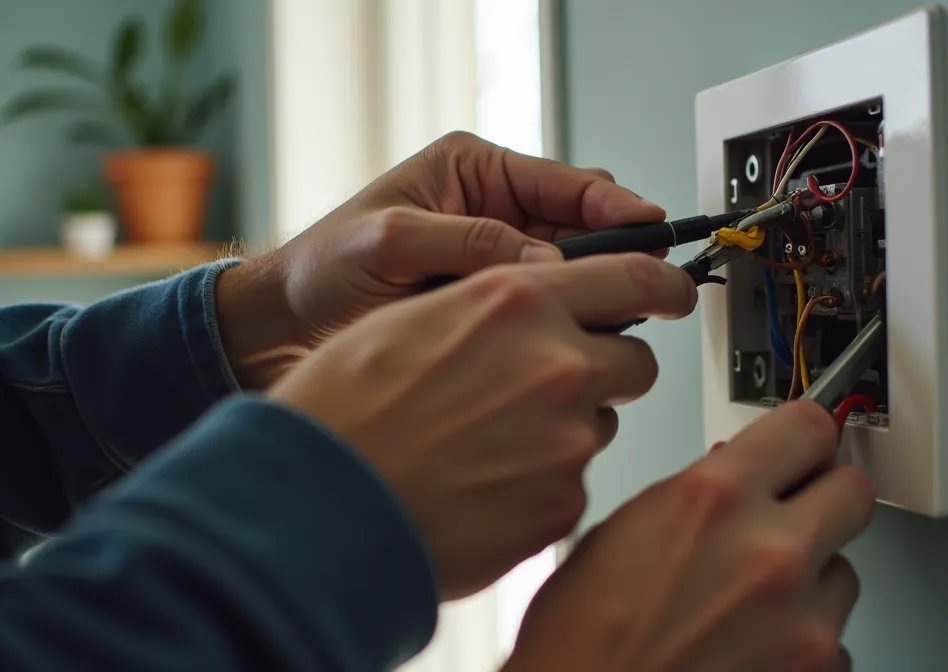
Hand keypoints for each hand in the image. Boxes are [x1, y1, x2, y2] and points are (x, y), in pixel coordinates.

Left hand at [217, 131, 664, 387]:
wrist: (288, 325)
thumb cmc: (326, 266)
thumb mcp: (393, 240)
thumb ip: (470, 243)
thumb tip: (544, 259)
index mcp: (476, 173)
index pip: (567, 183)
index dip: (615, 208)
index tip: (650, 229)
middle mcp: (497, 212)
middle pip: (586, 227)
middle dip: (615, 254)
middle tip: (641, 284)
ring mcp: (500, 262)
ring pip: (574, 274)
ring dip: (592, 294)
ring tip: (608, 318)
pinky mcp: (494, 307)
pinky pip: (548, 312)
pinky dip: (564, 325)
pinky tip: (572, 341)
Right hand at [267, 253, 695, 599]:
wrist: (315, 506)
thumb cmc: (342, 412)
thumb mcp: (415, 316)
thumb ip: (494, 305)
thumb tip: (539, 299)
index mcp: (519, 302)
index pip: (633, 276)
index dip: (662, 283)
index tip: (673, 290)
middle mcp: (558, 364)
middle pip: (633, 360)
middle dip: (605, 370)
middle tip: (551, 385)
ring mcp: (567, 439)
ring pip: (600, 424)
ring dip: (566, 428)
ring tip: (487, 443)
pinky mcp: (562, 504)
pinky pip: (573, 483)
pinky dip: (540, 484)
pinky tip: (482, 485)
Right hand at [506, 402, 874, 671]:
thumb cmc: (580, 644)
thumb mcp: (620, 534)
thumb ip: (697, 494)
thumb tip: (739, 474)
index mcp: (714, 498)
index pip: (808, 427)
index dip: (806, 437)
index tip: (807, 446)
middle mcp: (769, 550)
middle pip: (853, 491)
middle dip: (826, 499)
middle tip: (798, 516)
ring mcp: (802, 619)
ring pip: (845, 573)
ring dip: (810, 582)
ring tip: (750, 608)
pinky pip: (837, 642)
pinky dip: (803, 646)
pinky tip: (752, 651)